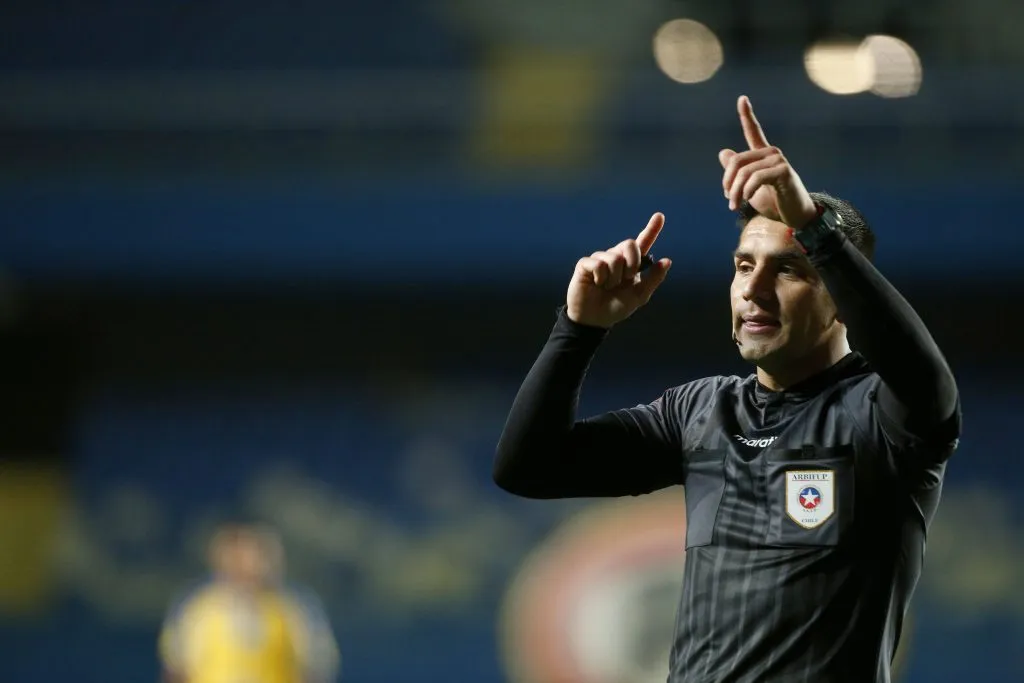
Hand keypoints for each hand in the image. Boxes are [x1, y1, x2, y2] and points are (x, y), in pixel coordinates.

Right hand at [566, 213, 671, 328]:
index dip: (652, 229)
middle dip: (631, 263)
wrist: (595, 320)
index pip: (643, 243)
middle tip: (624, 280)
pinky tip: (596, 284)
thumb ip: (653, 279)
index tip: (660, 216)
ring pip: (614, 257)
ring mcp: (600, 259)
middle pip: (630, 244)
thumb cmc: (616, 307)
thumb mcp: (639, 296)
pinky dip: (600, 277)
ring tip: (607, 287)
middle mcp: (616, 257)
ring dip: (613, 278)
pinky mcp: (585, 264)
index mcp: (631, 264)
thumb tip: (667, 260)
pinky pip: (598, 264)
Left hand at [718, 95, 817, 229]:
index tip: (742, 98)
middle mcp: (771, 153)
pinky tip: (747, 199)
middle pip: (736, 161)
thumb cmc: (773, 203)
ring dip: (735, 192)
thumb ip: (737, 173)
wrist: (795, 217)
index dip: (747, 114)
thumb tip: (723, 152)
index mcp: (762, 156)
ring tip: (734, 206)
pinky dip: (747, 190)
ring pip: (744, 173)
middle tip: (728, 200)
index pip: (753, 131)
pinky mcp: (784, 171)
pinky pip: (756, 178)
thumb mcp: (748, 189)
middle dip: (727, 183)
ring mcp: (778, 160)